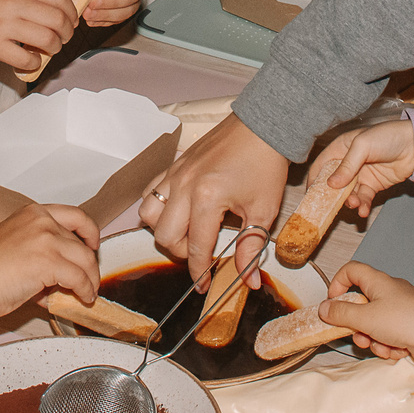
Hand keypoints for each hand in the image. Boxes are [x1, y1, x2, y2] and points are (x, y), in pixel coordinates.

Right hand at [0, 0, 77, 74]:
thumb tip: (48, 9)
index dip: (71, 12)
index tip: (71, 20)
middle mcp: (14, 2)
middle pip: (59, 19)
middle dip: (67, 32)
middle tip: (63, 38)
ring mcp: (4, 25)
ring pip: (48, 40)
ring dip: (54, 48)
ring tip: (48, 50)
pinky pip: (27, 59)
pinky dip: (34, 63)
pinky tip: (29, 61)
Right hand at [0, 202, 101, 312]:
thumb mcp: (15, 247)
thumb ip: (41, 252)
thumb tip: (60, 274)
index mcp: (32, 213)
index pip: (74, 215)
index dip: (89, 231)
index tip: (93, 244)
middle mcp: (41, 220)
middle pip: (81, 241)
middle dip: (88, 264)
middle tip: (88, 280)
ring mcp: (46, 239)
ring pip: (85, 259)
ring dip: (90, 279)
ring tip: (87, 293)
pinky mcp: (49, 261)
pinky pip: (79, 277)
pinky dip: (84, 289)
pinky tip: (81, 297)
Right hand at [138, 115, 295, 284]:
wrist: (262, 126)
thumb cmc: (265, 165)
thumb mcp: (263, 210)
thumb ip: (251, 248)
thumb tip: (249, 281)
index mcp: (207, 199)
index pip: (196, 247)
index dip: (200, 272)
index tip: (203, 286)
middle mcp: (184, 186)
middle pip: (164, 235)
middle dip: (181, 252)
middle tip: (201, 253)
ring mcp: (175, 173)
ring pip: (148, 213)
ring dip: (164, 229)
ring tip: (187, 231)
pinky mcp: (174, 165)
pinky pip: (150, 191)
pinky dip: (158, 206)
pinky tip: (178, 210)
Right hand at [309, 120, 413, 218]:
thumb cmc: (388, 136)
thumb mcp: (363, 146)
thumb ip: (346, 165)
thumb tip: (331, 184)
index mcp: (341, 148)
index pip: (321, 166)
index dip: (314, 180)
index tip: (310, 196)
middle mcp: (348, 163)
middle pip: (333, 184)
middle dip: (333, 196)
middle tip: (332, 206)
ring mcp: (361, 175)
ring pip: (348, 194)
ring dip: (350, 201)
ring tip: (355, 204)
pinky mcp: (373, 185)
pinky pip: (364, 198)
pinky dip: (363, 206)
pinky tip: (364, 210)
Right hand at [320, 261, 413, 366]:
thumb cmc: (408, 322)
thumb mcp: (365, 319)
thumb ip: (340, 314)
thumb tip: (324, 309)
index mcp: (378, 281)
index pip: (351, 271)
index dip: (337, 284)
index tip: (332, 303)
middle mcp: (390, 292)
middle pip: (361, 304)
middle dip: (357, 325)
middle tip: (358, 334)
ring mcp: (400, 309)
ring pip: (373, 323)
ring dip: (373, 339)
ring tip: (382, 346)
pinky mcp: (407, 325)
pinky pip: (387, 334)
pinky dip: (388, 344)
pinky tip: (395, 350)